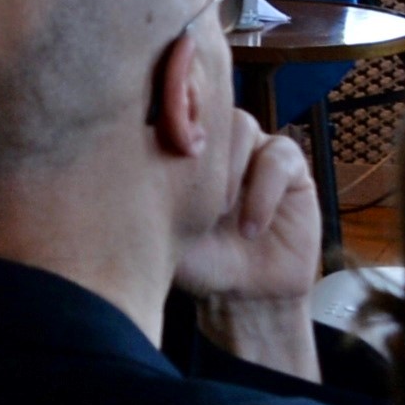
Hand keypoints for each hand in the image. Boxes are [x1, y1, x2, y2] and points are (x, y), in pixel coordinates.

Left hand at [172, 111, 325, 378]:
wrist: (246, 295)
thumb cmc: (199, 261)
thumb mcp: (163, 233)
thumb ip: (147, 198)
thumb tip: (114, 170)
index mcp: (181, 146)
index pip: (169, 109)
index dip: (164, 117)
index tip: (157, 146)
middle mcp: (217, 140)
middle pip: (206, 110)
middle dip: (196, 145)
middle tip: (189, 188)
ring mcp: (254, 148)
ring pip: (241, 126)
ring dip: (228, 170)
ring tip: (219, 213)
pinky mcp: (290, 166)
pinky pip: (278, 158)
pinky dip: (263, 192)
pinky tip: (249, 227)